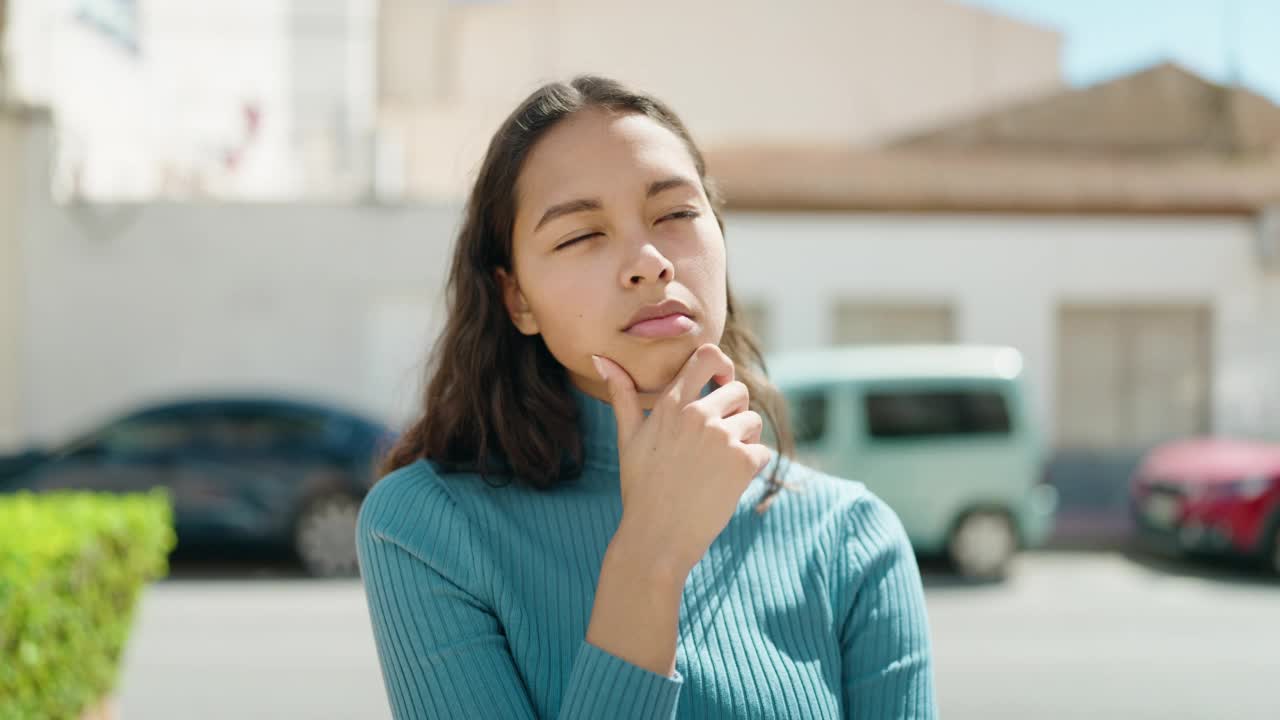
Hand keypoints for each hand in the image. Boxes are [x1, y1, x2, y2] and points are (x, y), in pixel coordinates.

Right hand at [592, 343, 772, 579]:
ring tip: (717, 466)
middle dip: (734, 411)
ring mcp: (722, 437)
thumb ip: (622, 395)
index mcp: (671, 404)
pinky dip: (750, 467)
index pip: (707, 356)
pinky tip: (725, 484)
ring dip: (744, 441)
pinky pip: (761, 451)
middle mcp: (697, 414)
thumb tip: (601, 359)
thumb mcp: (628, 438)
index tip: (720, 383)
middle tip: (715, 442)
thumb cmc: (641, 488)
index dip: (722, 366)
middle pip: (738, 390)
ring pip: (752, 422)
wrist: (656, 538)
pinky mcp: (743, 461)